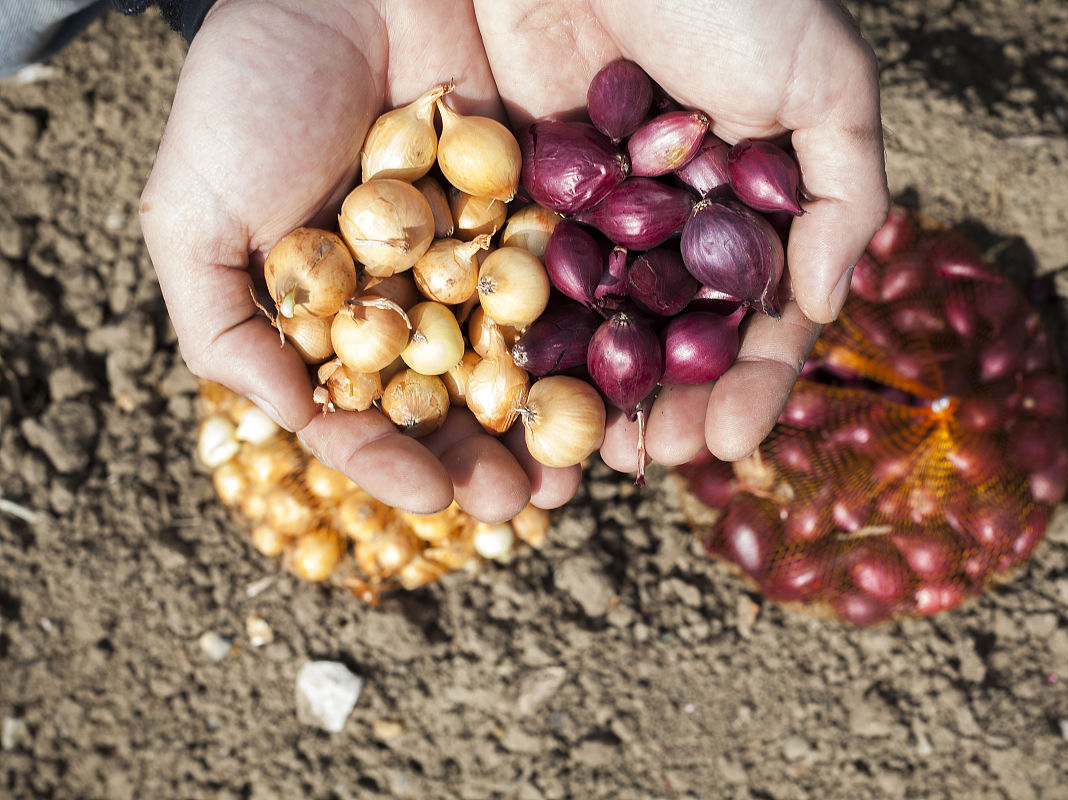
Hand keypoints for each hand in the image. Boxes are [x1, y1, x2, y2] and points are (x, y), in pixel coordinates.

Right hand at [139, 0, 579, 521]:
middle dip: (487, 456)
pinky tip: (620, 380)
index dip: (394, 459)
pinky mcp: (546, 205)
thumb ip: (223, 327)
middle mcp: (416, 294)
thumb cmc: (250, 89)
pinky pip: (574, 280)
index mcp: (338, 312)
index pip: (368, 407)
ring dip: (551, 417)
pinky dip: (595, 334)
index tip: (432, 496)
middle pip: (457, 396)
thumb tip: (288, 422)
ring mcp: (486, 253)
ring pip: (523, 354)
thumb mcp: (194, 213)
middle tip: (523, 504)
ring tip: (577, 470)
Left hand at [475, 0, 888, 470]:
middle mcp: (680, 212)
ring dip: (600, 391)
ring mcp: (602, 204)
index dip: (750, 383)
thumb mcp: (827, 82)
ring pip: (606, 321)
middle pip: (679, 333)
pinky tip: (528, 390)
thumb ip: (844, 200)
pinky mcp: (529, 184)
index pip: (759, 313)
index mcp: (756, 196)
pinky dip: (536, 336)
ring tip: (590, 453)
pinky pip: (534, 275)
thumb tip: (823, 306)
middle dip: (670, 404)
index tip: (729, 442)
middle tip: (649, 461)